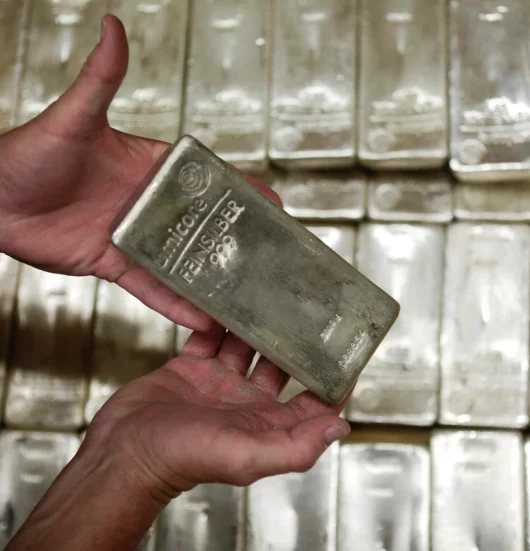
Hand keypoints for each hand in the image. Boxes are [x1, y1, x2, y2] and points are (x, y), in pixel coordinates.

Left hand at [0, 15, 277, 330]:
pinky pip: (152, 286)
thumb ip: (101, 78)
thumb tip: (112, 28)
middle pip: (204, 223)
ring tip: (245, 293)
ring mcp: (135, 236)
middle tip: (272, 254)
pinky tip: (201, 314)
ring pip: (184, 260)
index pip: (207, 178)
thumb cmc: (26, 153)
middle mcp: (149, 203)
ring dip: (211, 276)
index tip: (273, 202)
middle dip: (236, 238)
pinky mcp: (115, 263)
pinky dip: (175, 302)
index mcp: (151, 166)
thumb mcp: (73, 118)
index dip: (241, 189)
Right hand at [0, 328, 349, 550]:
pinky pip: (211, 338)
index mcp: (270, 423)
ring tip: (272, 291)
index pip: (315, 399)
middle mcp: (249, 403)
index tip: (350, 346)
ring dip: (259, 323)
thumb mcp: (246, 456)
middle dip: (298, 338)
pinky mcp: (190, 369)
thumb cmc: (183, 459)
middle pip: (284, 365)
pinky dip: (218, 320)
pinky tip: (227, 297)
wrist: (122, 453)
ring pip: (248, 345)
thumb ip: (296, 445)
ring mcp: (219, 384)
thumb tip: (340, 426)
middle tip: (310, 304)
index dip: (334, 377)